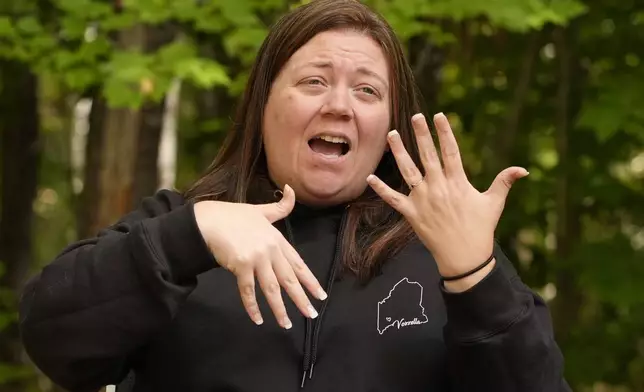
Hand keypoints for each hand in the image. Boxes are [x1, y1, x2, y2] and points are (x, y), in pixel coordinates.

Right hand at [194, 185, 326, 328]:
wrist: (208, 220)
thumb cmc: (232, 215)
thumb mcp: (260, 209)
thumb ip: (279, 206)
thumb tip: (292, 189)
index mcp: (277, 239)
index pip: (298, 263)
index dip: (310, 280)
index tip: (321, 295)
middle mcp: (270, 249)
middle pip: (289, 279)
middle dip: (301, 299)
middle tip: (311, 314)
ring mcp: (256, 258)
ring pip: (272, 288)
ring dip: (280, 309)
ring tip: (287, 324)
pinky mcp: (241, 265)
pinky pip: (248, 291)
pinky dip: (253, 306)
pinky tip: (258, 319)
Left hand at [367, 113, 527, 290]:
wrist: (465, 258)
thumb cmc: (481, 229)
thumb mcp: (494, 204)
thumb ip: (504, 182)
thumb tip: (524, 169)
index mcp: (458, 183)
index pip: (450, 151)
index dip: (445, 133)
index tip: (439, 116)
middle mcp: (438, 188)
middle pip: (427, 155)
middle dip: (421, 135)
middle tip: (415, 116)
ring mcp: (423, 200)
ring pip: (408, 171)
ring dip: (399, 152)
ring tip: (391, 135)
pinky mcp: (411, 214)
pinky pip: (393, 199)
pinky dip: (381, 189)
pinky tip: (369, 177)